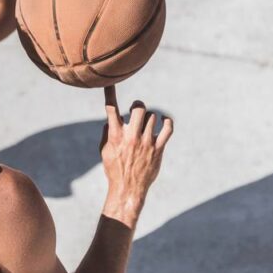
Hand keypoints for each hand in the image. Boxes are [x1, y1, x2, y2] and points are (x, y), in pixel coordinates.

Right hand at [100, 86, 172, 225]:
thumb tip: (111, 120)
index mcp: (115, 135)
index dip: (110, 93)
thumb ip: (107, 133)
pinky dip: (167, 122)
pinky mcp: (158, 149)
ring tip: (146, 125)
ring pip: (152, 117)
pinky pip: (168, 128)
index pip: (111, 109)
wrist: (128, 190)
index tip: (109, 82)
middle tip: (136, 109)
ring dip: (149, 118)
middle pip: (139, 108)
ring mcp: (146, 142)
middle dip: (138, 105)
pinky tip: (163, 122)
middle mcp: (131, 136)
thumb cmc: (114, 170)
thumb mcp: (104, 151)